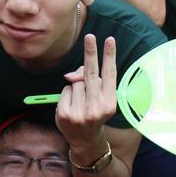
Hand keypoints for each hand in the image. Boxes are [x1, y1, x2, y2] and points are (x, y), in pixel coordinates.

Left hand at [56, 35, 116, 149]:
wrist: (85, 140)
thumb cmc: (94, 112)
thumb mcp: (99, 99)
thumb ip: (91, 82)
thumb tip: (73, 74)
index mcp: (110, 103)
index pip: (110, 75)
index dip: (109, 56)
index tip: (109, 40)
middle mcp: (96, 108)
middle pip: (91, 74)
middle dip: (91, 53)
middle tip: (89, 36)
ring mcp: (80, 113)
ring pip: (75, 82)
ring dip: (76, 85)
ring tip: (80, 100)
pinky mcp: (65, 115)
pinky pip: (65, 90)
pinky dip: (67, 94)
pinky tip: (71, 104)